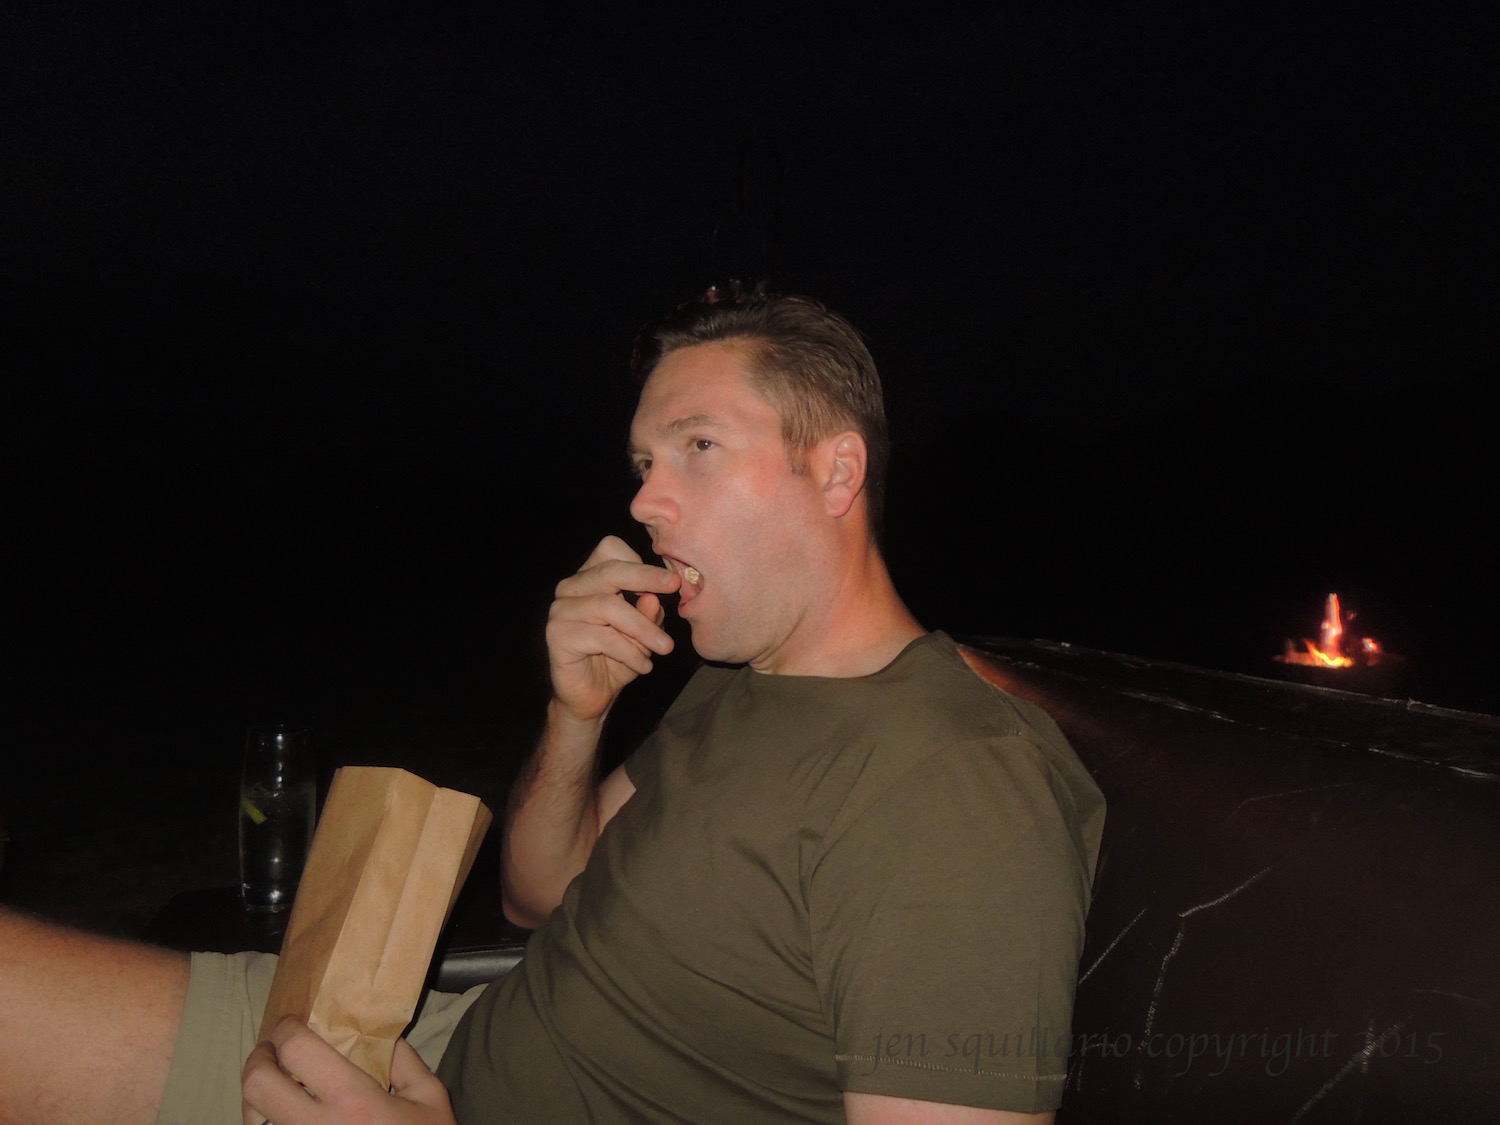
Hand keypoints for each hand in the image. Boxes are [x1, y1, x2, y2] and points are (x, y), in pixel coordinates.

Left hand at [241, 1018, 454, 1124]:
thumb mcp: (429, 1096)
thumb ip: (403, 1058)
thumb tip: (375, 1032)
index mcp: (353, 1101)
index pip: (297, 1050)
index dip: (287, 1028)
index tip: (293, 1023)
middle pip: (257, 1083)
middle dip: (260, 1058)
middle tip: (274, 1052)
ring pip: (250, 1118)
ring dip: (257, 1095)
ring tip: (277, 1087)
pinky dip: (265, 1122)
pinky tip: (284, 1117)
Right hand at [546, 535, 679, 721]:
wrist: (591, 698)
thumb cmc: (618, 659)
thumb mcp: (644, 633)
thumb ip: (649, 612)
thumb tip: (653, 598)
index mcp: (590, 578)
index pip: (610, 549)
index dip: (641, 562)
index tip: (671, 580)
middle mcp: (570, 588)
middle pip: (609, 570)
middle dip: (646, 578)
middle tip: (674, 586)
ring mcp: (560, 610)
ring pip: (609, 606)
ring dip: (644, 628)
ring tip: (665, 648)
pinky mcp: (557, 635)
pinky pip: (602, 637)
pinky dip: (630, 652)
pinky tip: (644, 666)